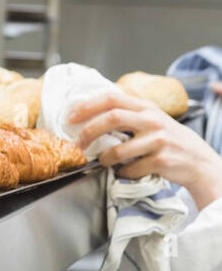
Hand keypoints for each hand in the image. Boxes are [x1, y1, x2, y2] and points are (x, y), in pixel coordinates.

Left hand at [68, 89, 221, 209]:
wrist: (200, 163)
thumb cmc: (170, 141)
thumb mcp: (152, 120)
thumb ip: (128, 114)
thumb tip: (88, 114)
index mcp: (146, 107)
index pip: (111, 98)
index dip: (87, 106)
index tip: (70, 116)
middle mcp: (153, 120)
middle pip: (112, 118)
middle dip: (89, 132)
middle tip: (78, 143)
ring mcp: (159, 140)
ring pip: (118, 150)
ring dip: (104, 159)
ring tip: (103, 161)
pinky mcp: (162, 161)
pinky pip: (130, 168)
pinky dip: (122, 173)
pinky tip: (125, 172)